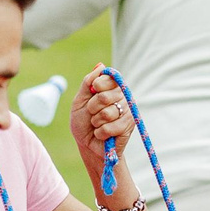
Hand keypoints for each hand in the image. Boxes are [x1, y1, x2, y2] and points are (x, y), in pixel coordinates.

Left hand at [70, 68, 135, 192]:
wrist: (87, 145)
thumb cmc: (83, 122)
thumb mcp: (79, 100)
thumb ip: (88, 82)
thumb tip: (100, 66)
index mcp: (111, 87)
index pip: (108, 77)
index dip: (97, 86)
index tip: (92, 93)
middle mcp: (123, 97)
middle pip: (105, 96)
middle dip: (92, 108)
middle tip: (92, 114)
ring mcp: (128, 111)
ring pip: (108, 112)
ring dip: (96, 122)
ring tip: (98, 125)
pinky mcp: (130, 126)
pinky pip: (112, 127)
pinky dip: (102, 132)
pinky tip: (103, 134)